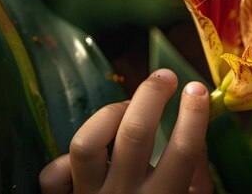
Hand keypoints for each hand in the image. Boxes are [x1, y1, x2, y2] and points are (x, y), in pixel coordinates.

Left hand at [39, 69, 212, 193]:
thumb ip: (195, 174)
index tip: (196, 89)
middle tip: (166, 77)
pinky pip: (54, 175)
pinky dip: (67, 161)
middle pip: (135, 135)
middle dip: (152, 96)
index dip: (192, 114)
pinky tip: (93, 155)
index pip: (182, 151)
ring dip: (110, 114)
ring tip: (128, 105)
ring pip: (88, 143)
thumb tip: (197, 129)